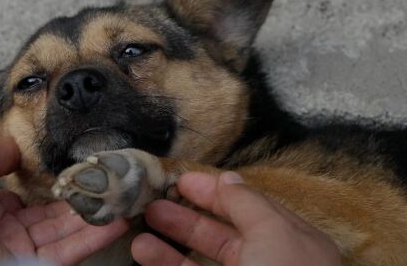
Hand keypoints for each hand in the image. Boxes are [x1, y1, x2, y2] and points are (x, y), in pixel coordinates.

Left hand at [0, 136, 127, 264]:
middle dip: (87, 204)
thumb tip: (19, 146)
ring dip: (97, 220)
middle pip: (55, 219)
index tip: (90, 172)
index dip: (63, 187)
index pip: (36, 199)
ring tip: (127, 202)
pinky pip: (64, 254)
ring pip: (65, 237)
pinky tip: (114, 221)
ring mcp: (14, 251)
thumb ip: (3, 151)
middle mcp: (3, 230)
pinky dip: (91, 238)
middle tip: (118, 188)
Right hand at [131, 171, 340, 265]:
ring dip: (170, 239)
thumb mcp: (273, 232)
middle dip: (188, 213)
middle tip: (153, 199)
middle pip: (222, 232)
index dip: (216, 192)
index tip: (182, 180)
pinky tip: (143, 250)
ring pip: (200, 260)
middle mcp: (266, 263)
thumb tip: (228, 177)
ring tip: (142, 221)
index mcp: (292, 241)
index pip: (249, 208)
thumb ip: (246, 202)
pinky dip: (165, 264)